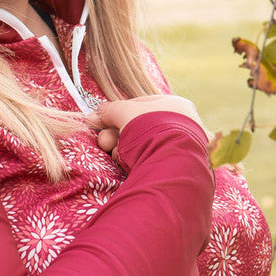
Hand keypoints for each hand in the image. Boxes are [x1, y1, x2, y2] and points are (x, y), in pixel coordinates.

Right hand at [88, 95, 207, 154]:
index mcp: (177, 106)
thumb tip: (92, 116)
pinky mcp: (174, 170)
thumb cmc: (150, 129)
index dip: (119, 112)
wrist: (170, 166)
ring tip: (115, 155)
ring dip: (123, 150)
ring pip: (142, 147)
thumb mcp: (124, 112)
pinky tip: (126, 166)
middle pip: (140, 128)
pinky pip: (148, 162)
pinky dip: (134, 163)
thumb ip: (109, 111)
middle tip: (103, 142)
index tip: (102, 121)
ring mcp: (180, 149)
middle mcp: (183, 127)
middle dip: (117, 135)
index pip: (142, 105)